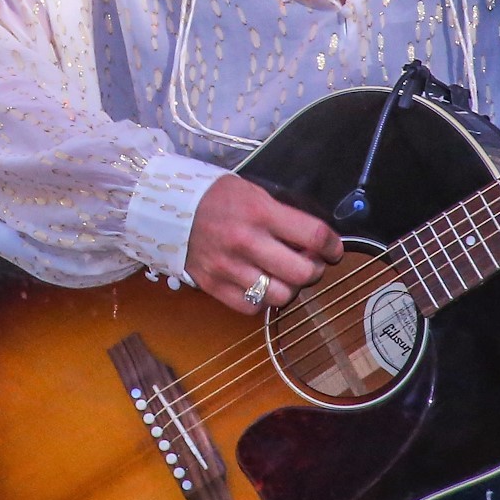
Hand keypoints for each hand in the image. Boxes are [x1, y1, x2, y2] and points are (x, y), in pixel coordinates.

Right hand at [185, 175, 342, 315]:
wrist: (167, 208)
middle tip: (310, 263)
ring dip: (290, 288)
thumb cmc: (215, 198)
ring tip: (285, 276)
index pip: (313, 235)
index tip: (332, 248)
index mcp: (260, 213)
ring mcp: (228, 267)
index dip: (332, 245)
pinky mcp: (214, 285)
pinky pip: (252, 307)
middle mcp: (246, 242)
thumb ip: (282, 215)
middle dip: (315, 269)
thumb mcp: (253, 193)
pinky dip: (263, 300)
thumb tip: (312, 239)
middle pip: (302, 272)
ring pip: (281, 296)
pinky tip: (261, 284)